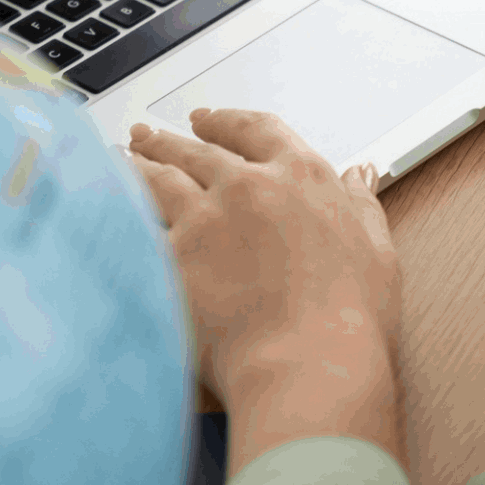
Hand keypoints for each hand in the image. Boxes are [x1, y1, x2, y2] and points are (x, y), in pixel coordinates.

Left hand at [129, 109, 403, 474]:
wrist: (308, 364)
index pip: (258, 130)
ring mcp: (204, 218)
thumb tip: (360, 176)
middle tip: (148, 136)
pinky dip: (120, 213)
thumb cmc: (350, 319)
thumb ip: (362, 205)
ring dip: (138, 166)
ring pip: (159, 178)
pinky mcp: (171, 257)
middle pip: (198, 151)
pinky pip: (135, 225)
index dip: (228, 122)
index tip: (210, 120)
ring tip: (121, 160)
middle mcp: (249, 186)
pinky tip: (107, 210)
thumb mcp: (376, 251)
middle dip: (169, 141)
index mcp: (301, 177)